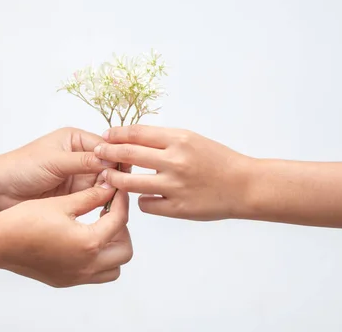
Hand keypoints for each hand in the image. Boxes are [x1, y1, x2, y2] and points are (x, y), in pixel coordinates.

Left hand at [0, 127, 119, 209]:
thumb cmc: (21, 168)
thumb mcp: (55, 161)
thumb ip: (84, 162)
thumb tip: (111, 162)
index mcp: (76, 139)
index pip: (105, 146)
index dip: (117, 156)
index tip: (126, 168)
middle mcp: (81, 156)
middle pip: (109, 165)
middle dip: (116, 174)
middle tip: (123, 186)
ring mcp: (79, 177)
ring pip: (105, 182)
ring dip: (111, 189)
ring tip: (117, 197)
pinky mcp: (76, 195)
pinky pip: (96, 197)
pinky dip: (103, 200)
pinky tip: (108, 205)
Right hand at [0, 184, 132, 286]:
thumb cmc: (24, 221)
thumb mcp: (62, 203)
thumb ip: (91, 197)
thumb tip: (109, 189)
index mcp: (88, 243)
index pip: (119, 221)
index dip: (121, 201)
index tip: (118, 191)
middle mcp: (86, 265)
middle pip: (124, 250)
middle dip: (122, 229)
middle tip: (109, 212)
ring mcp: (76, 276)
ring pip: (113, 268)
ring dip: (113, 248)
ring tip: (98, 227)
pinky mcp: (65, 280)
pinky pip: (94, 274)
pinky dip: (98, 259)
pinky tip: (83, 238)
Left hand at [93, 125, 255, 220]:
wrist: (244, 185)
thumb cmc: (217, 160)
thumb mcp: (192, 140)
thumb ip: (163, 140)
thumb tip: (130, 138)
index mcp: (179, 139)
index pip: (136, 133)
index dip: (116, 134)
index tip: (106, 136)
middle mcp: (175, 161)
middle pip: (128, 154)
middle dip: (107, 153)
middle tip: (97, 154)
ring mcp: (175, 187)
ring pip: (130, 183)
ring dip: (115, 179)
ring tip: (109, 177)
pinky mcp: (177, 209)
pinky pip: (146, 204)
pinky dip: (142, 200)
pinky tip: (145, 197)